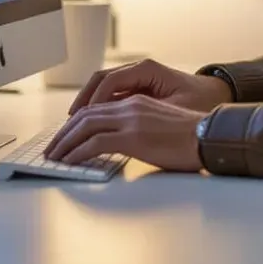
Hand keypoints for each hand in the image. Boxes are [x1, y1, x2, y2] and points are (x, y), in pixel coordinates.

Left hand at [44, 94, 203, 170]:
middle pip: (86, 114)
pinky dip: (77, 152)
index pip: (98, 107)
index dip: (77, 122)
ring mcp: (131, 119)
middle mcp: (132, 105)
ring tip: (54, 157)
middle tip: (52, 148)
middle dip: (64, 132)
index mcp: (139, 101)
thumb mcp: (162, 127)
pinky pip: (95, 143)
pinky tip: (70, 162)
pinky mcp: (133, 137)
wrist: (210, 137)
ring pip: (85, 126)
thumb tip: (125, 145)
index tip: (65, 136)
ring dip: (65, 142)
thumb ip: (141, 129)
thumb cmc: (193, 138)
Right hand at [67, 58, 232, 115]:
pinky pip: (112, 96)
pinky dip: (99, 108)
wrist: (217, 99)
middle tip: (67, 125)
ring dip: (87, 105)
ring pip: (103, 88)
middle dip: (81, 103)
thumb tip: (122, 124)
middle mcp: (140, 70)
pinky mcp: (139, 90)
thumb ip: (148, 114)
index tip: (80, 119)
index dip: (91, 100)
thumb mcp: (176, 110)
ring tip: (73, 127)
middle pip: (100, 81)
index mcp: (148, 70)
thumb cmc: (202, 102)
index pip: (109, 80)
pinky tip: (91, 125)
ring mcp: (139, 79)